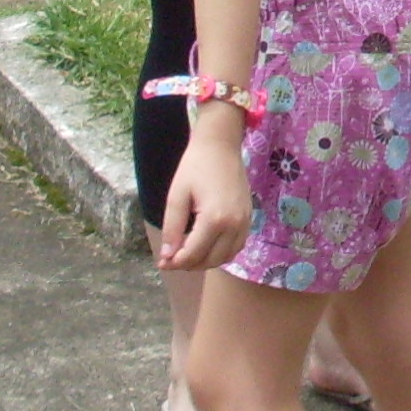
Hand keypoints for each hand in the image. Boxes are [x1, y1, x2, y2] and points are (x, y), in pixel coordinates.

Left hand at [155, 121, 251, 271]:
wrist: (221, 146)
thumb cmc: (195, 167)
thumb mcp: (176, 196)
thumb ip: (172, 229)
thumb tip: (167, 257)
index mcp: (215, 218)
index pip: (193, 254)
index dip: (174, 262)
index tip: (161, 262)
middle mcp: (234, 224)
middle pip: (210, 260)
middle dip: (189, 264)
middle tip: (171, 258)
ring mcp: (244, 221)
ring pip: (226, 257)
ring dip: (206, 261)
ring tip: (187, 253)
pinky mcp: (249, 217)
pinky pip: (237, 246)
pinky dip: (222, 252)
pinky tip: (207, 245)